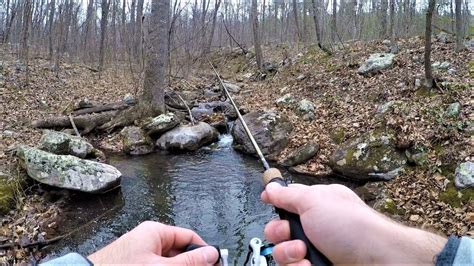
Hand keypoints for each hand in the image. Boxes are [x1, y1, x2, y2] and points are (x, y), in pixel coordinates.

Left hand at [87, 221, 218, 264]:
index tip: (216, 264)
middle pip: (179, 250)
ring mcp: (139, 254)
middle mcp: (148, 239)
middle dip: (191, 263)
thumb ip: (190, 261)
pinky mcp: (133, 264)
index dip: (205, 251)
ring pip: (168, 261)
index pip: (189, 237)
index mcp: (155, 232)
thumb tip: (212, 254)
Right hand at [261, 180, 446, 264]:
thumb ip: (288, 195)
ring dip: (288, 254)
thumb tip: (271, 188)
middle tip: (291, 235)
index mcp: (316, 205)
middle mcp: (314, 228)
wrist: (378, 260)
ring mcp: (316, 250)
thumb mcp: (315, 201)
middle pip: (279, 231)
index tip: (268, 203)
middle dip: (279, 234)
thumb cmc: (352, 227)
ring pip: (283, 254)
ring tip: (304, 253)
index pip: (286, 202)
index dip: (275, 203)